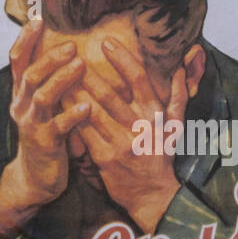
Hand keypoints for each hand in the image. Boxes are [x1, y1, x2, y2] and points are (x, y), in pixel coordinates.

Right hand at [0, 20, 88, 238]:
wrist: (36, 178)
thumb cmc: (46, 136)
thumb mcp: (41, 107)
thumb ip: (47, 81)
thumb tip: (61, 50)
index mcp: (21, 95)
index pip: (17, 61)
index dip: (25, 39)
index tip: (38, 19)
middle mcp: (22, 106)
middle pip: (29, 75)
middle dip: (49, 57)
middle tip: (72, 45)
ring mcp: (32, 125)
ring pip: (41, 96)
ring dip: (61, 79)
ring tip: (80, 65)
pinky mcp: (46, 144)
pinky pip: (59, 127)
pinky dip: (73, 115)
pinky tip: (88, 106)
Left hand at [74, 37, 185, 233]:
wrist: (153, 196)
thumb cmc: (162, 157)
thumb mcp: (174, 127)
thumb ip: (177, 96)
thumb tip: (181, 67)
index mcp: (155, 116)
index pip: (139, 81)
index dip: (123, 60)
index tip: (105, 42)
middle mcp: (139, 127)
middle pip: (110, 95)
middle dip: (89, 73)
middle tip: (70, 53)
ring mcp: (121, 144)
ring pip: (92, 112)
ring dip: (74, 92)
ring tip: (57, 73)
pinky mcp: (104, 159)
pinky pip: (83, 133)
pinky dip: (70, 116)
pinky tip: (57, 103)